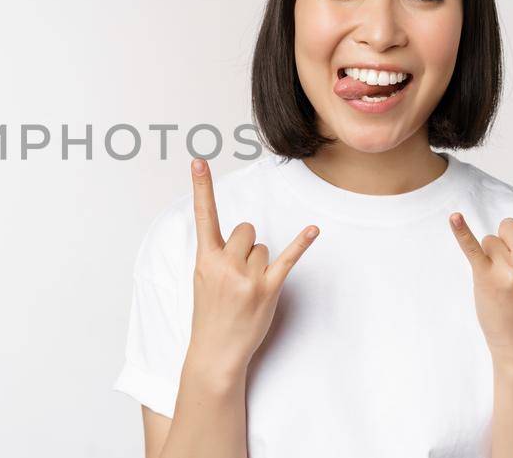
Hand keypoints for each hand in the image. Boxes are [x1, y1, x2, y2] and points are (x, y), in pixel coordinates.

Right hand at [185, 157, 320, 373]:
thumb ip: (217, 255)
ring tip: (248, 290)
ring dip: (260, 263)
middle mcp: (225, 264)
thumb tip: (243, 237)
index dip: (201, 187)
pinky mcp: (268, 289)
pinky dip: (302, 243)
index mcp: (205, 259)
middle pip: (246, 230)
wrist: (215, 352)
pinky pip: (288, 258)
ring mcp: (247, 277)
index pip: (203, 216)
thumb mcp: (202, 280)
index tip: (198, 161)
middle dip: (246, 246)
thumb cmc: (210, 315)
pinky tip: (313, 229)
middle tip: (239, 274)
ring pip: (263, 246)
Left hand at [448, 149, 512, 363]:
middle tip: (510, 275)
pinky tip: (454, 217)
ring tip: (499, 283)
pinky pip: (473, 247)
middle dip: (502, 245)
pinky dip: (461, 232)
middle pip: (507, 224)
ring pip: (489, 238)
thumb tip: (505, 228)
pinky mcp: (490, 278)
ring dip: (488, 257)